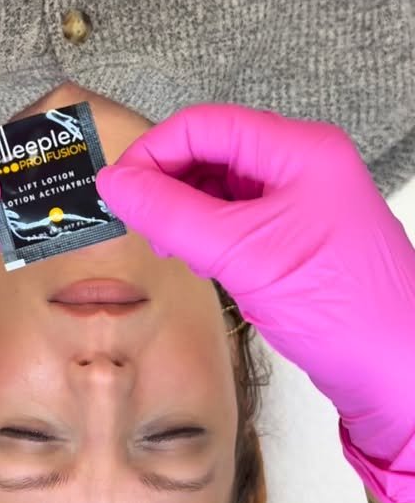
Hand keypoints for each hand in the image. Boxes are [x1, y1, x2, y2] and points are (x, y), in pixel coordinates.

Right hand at [97, 105, 414, 502]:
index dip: (155, 152)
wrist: (400, 376)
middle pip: (214, 151)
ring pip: (223, 186)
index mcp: (301, 151)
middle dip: (169, 182)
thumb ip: (173, 215)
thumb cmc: (347, 313)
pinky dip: (209, 234)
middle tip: (138, 220)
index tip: (118, 188)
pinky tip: (198, 258)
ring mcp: (303, 202)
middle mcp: (304, 166)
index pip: (207, 126)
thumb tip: (116, 183)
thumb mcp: (244, 256)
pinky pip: (239, 217)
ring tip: (169, 244)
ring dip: (186, 210)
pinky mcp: (298, 236)